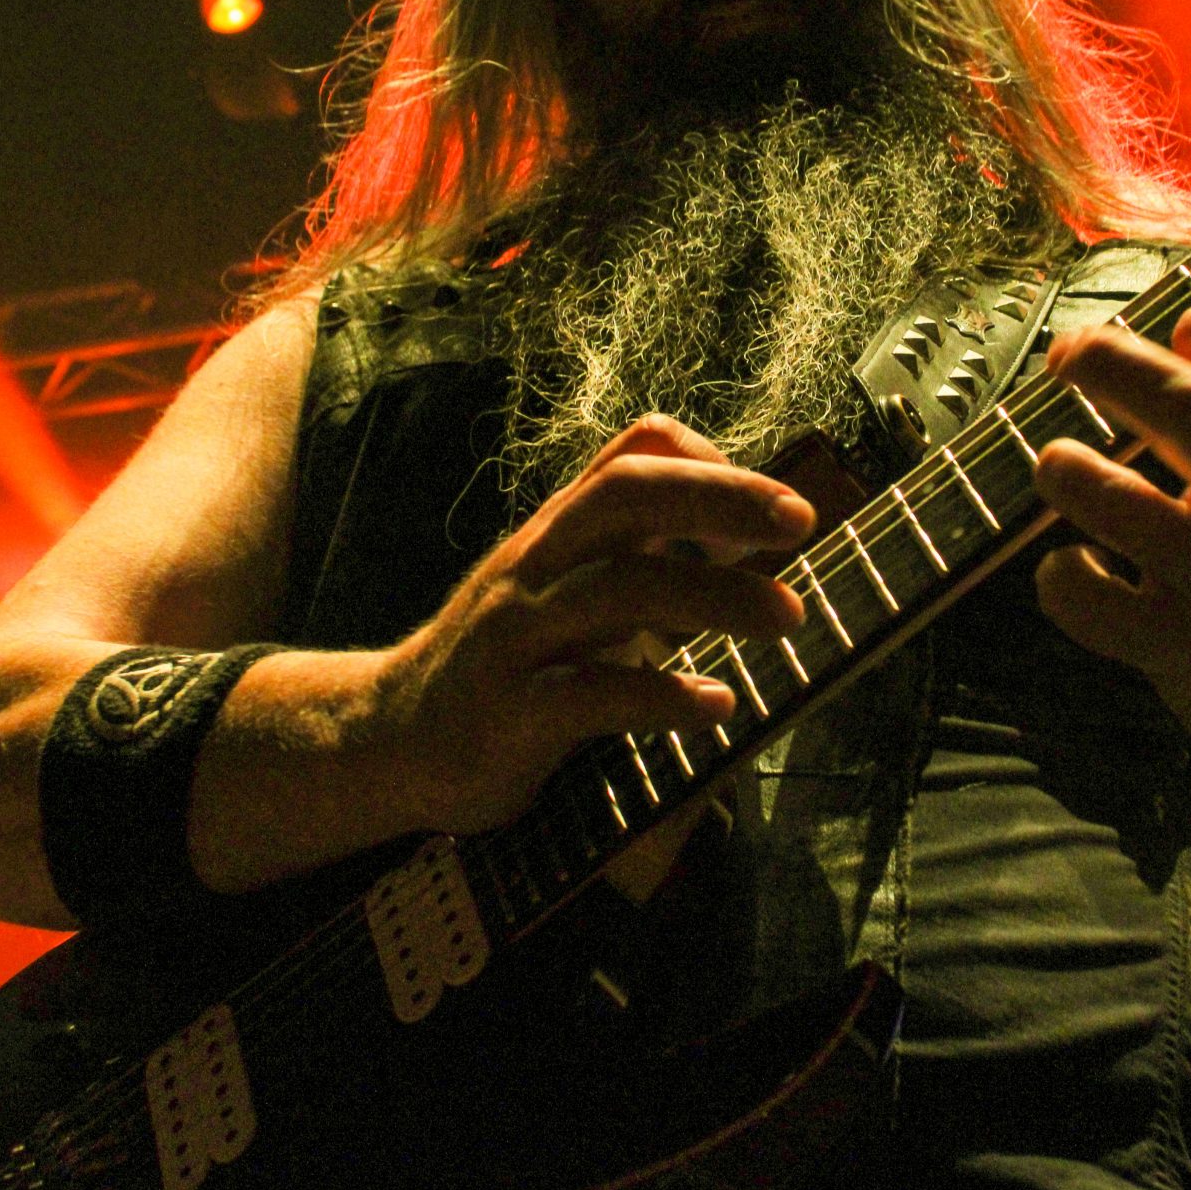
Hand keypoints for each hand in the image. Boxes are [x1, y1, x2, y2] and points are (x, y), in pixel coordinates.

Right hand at [377, 415, 814, 834]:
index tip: (774, 509)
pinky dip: (664, 696)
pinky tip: (715, 707)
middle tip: (802, 524)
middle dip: (722, 498)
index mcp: (559, 531)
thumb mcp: (563, 585)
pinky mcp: (508, 711)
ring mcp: (517, 634)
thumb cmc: (505, 660)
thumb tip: (740, 530)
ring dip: (718, 599)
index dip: (710, 463)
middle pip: (628, 494)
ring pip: (621, 588)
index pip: (633, 452)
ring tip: (788, 620)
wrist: (388, 737)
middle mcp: (536, 565)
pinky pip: (592, 693)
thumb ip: (633, 549)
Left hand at [1031, 305, 1190, 790]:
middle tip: (1069, 357)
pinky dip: (1059, 577)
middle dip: (1104, 360)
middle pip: (1176, 401)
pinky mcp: (1177, 645)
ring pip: (1109, 495)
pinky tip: (1070, 567)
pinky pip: (1086, 598)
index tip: (1183, 330)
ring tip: (1057, 463)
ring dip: (1062, 466)